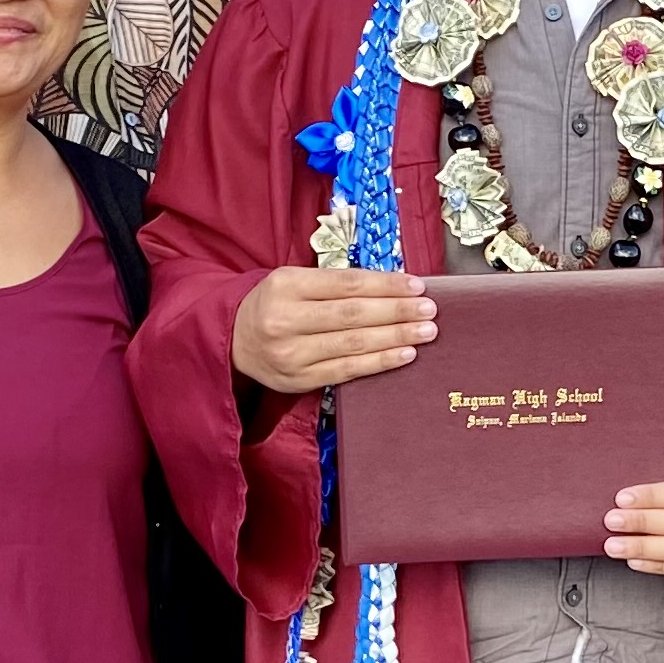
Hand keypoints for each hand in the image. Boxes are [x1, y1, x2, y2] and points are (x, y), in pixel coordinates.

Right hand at [231, 267, 434, 393]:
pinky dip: (379, 362)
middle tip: (429, 309)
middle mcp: (285, 319)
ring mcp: (292, 354)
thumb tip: (393, 286)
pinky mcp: (298, 380)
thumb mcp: (293, 281)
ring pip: (353, 344)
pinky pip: (347, 371)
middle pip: (353, 315)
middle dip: (397, 311)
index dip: (385, 285)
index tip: (417, 285)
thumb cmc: (275, 304)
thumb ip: (334, 283)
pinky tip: (404, 354)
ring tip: (425, 331)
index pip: (346, 284)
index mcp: (286, 285)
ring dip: (396, 337)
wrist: (234, 341)